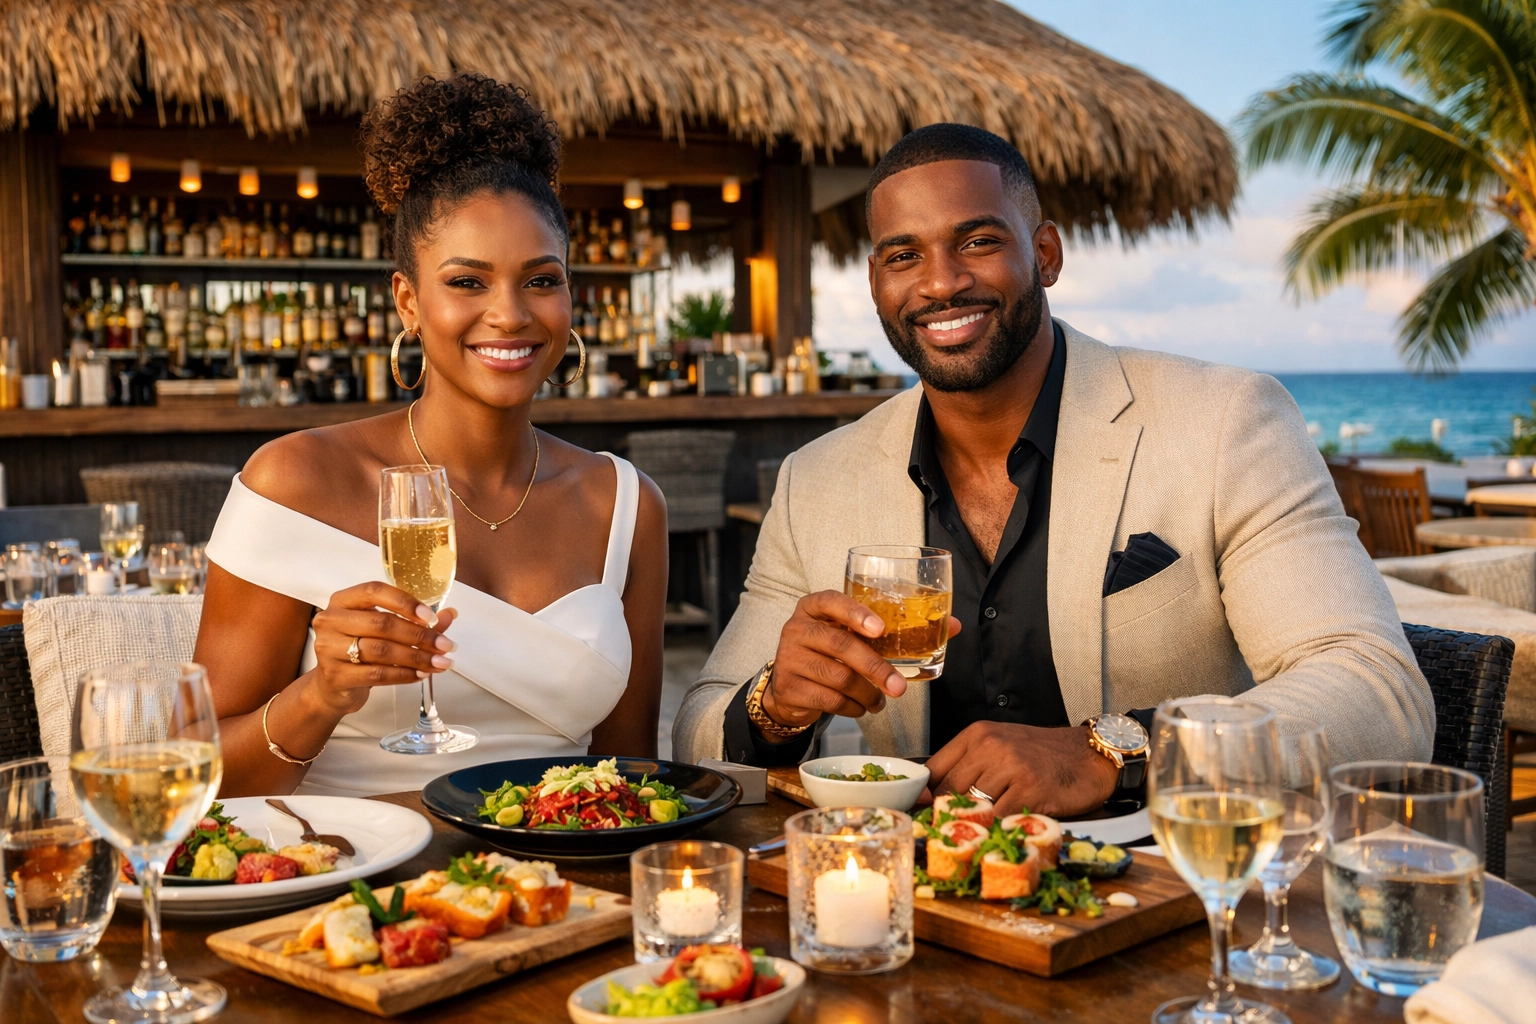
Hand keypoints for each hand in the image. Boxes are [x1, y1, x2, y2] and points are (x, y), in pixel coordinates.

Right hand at [309, 582, 457, 715]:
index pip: (374, 591)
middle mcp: (331, 620)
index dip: (405, 602)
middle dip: (420, 636)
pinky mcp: (335, 676)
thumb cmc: (359, 650)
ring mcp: (328, 649)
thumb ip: (415, 621)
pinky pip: (377, 674)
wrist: (331, 687)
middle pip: (382, 623)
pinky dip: (404, 674)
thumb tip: (450, 614)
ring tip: (440, 662)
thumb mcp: (382, 631)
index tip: (432, 617)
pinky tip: (421, 674)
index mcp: (342, 601)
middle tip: (446, 645)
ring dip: (417, 657)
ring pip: (381, 650)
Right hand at [761, 590, 961, 733]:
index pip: (831, 601)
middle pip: (841, 646)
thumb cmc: (832, 653)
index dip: (855, 613)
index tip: (880, 629)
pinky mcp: (789, 686)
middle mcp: (798, 628)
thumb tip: (953, 626)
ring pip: (838, 678)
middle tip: (899, 688)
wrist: (790, 685)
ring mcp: (789, 657)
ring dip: (867, 694)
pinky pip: (828, 699)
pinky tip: (860, 708)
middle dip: (875, 668)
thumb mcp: (854, 634)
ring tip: (880, 702)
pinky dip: (852, 708)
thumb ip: (896, 629)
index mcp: (815, 607)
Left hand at [922, 722, 1117, 817]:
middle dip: (949, 814)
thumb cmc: (1043, 755)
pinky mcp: (1029, 788)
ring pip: (972, 806)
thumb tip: (931, 796)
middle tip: (953, 830)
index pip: (934, 769)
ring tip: (979, 832)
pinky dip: (997, 829)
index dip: (925, 796)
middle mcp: (990, 746)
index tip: (922, 813)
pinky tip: (1002, 831)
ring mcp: (1010, 766)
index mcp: (977, 735)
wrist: (1089, 755)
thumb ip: (968, 765)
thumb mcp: (1000, 747)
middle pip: (949, 790)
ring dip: (975, 824)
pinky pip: (999, 817)